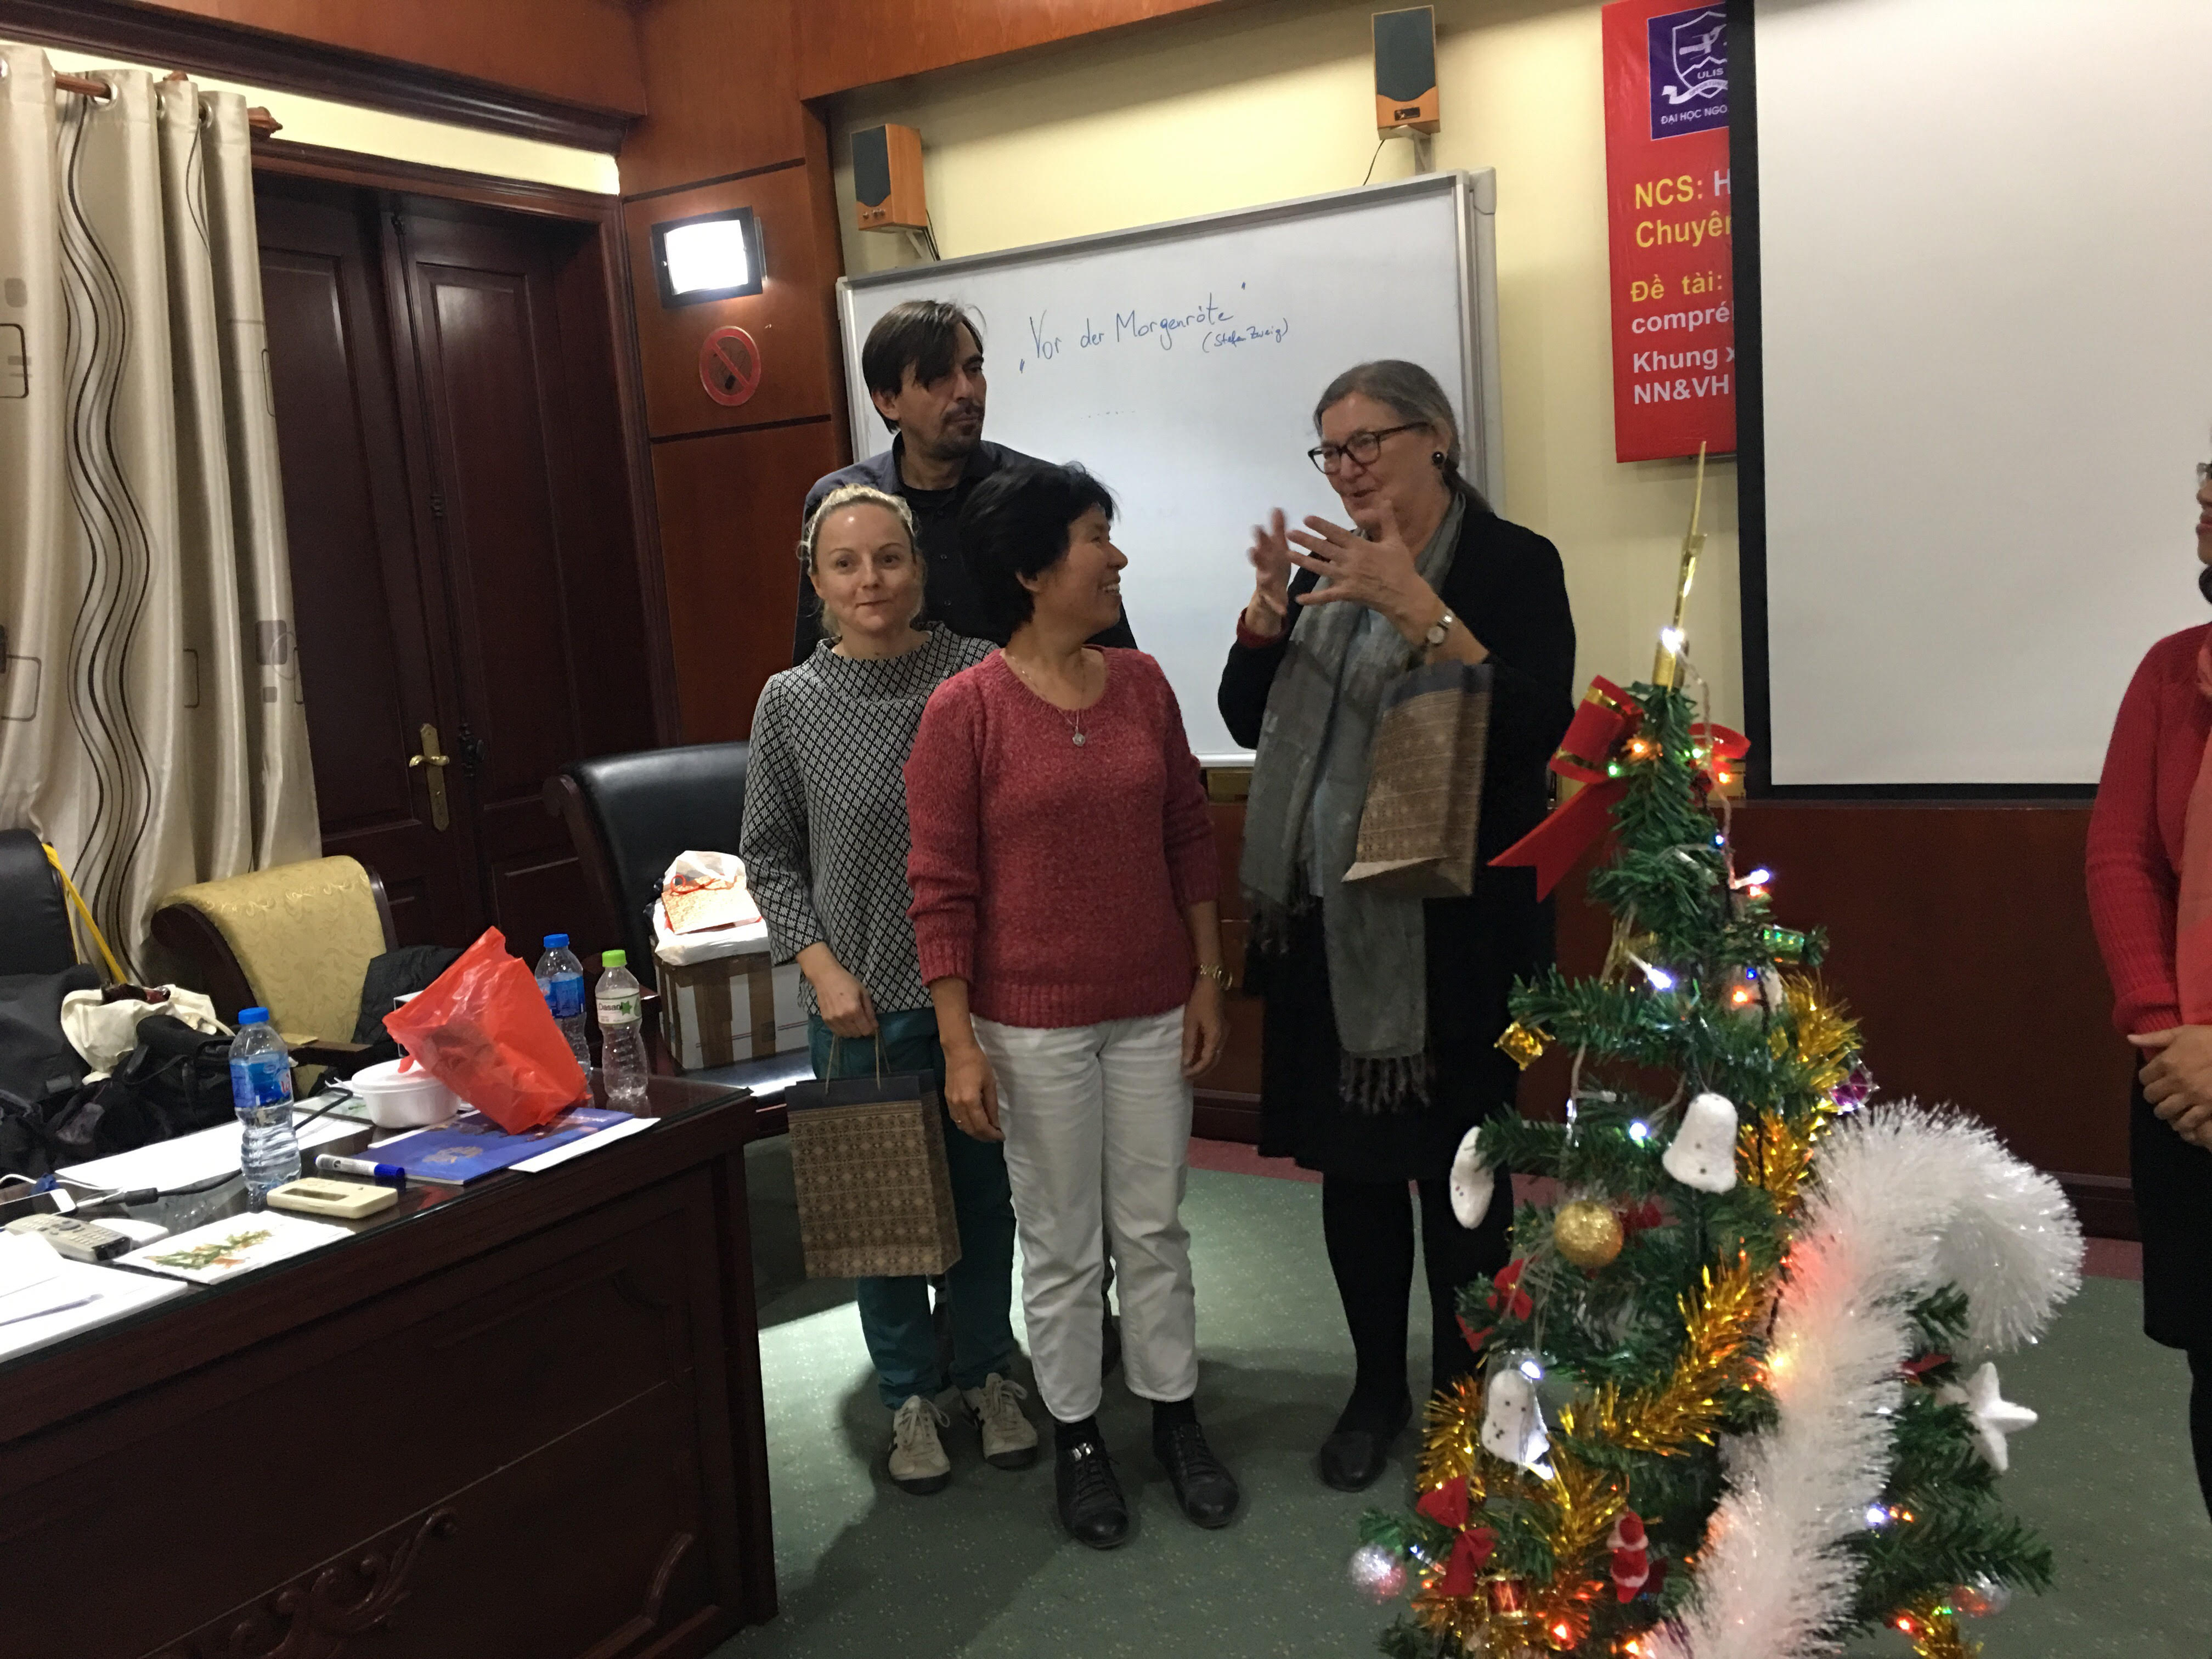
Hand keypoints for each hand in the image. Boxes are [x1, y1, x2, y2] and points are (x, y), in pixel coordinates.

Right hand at [805, 957, 877, 1038]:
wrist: (826, 977)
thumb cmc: (847, 982)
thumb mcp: (864, 993)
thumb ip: (870, 1011)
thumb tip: (875, 1026)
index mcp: (854, 1010)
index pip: (866, 1030)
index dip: (872, 1030)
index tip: (873, 1025)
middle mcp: (843, 1018)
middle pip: (857, 1034)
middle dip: (863, 1030)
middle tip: (863, 1022)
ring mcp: (833, 1020)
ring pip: (847, 1035)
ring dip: (853, 1032)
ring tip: (854, 1022)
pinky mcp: (826, 1021)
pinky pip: (837, 1033)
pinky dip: (844, 1031)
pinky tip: (846, 1022)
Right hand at [943, 1041, 1003, 1141]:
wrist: (958, 1051)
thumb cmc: (978, 1064)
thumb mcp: (990, 1084)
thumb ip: (991, 1106)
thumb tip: (995, 1124)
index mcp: (970, 1101)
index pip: (981, 1126)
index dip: (992, 1134)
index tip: (1001, 1137)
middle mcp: (958, 1105)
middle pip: (970, 1129)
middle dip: (984, 1136)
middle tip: (995, 1137)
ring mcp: (950, 1103)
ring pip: (962, 1126)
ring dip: (974, 1132)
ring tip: (986, 1132)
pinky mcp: (947, 1100)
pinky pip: (956, 1119)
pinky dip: (966, 1125)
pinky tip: (974, 1123)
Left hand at [1182, 979, 1226, 1078]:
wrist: (1210, 983)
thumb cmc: (1198, 1001)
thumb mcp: (1190, 1022)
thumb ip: (1189, 1043)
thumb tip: (1186, 1063)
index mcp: (1216, 1037)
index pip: (1207, 1060)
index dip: (1196, 1070)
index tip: (1184, 1075)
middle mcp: (1223, 1037)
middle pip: (1214, 1060)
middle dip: (1202, 1070)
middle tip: (1188, 1076)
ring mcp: (1224, 1031)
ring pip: (1216, 1054)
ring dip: (1204, 1063)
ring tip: (1191, 1069)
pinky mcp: (1221, 1027)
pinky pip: (1215, 1046)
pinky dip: (1207, 1054)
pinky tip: (1198, 1055)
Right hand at [1243, 509, 1291, 637]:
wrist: (1270, 593)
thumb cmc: (1275, 565)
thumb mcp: (1277, 548)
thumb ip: (1277, 530)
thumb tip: (1277, 508)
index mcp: (1267, 555)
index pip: (1263, 544)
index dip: (1260, 537)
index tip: (1258, 527)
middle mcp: (1263, 568)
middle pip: (1259, 561)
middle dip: (1256, 555)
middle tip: (1253, 549)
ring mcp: (1266, 584)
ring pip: (1263, 580)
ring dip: (1263, 578)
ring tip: (1264, 577)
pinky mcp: (1272, 599)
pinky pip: (1276, 603)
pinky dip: (1279, 606)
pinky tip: (1284, 610)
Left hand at [1286, 497, 1443, 646]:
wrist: (1404, 594)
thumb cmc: (1400, 567)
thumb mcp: (1395, 541)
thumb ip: (1387, 520)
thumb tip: (1385, 499)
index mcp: (1360, 547)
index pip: (1337, 533)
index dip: (1321, 525)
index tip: (1306, 518)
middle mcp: (1350, 561)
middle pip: (1324, 548)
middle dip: (1305, 540)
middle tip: (1288, 533)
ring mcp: (1347, 578)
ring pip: (1320, 569)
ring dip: (1303, 562)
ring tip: (1287, 555)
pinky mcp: (1346, 593)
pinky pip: (1327, 597)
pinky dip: (1313, 598)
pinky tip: (1298, 598)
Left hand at [2132, 1026, 2211, 1141]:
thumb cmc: (2210, 1039)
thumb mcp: (2182, 1032)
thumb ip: (2154, 1038)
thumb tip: (2129, 1038)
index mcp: (2166, 1062)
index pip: (2143, 1077)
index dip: (2147, 1078)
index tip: (2153, 1078)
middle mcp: (2175, 1080)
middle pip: (2150, 1095)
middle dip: (2153, 1095)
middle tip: (2160, 1093)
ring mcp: (2191, 1095)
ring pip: (2164, 1111)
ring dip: (2164, 1110)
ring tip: (2169, 1107)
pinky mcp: (2206, 1107)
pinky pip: (2186, 1122)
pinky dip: (2182, 1123)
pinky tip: (2183, 1120)